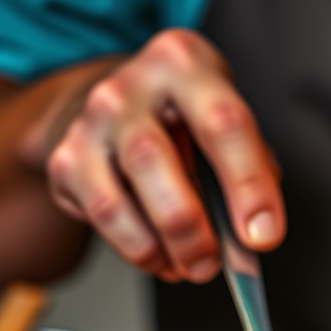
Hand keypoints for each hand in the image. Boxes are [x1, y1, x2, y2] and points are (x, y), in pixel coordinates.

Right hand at [39, 29, 284, 282]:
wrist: (118, 109)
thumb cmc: (183, 120)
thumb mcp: (223, 123)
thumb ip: (249, 173)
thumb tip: (253, 238)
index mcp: (183, 64)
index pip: (223, 125)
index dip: (248, 187)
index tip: (263, 237)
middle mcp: (129, 87)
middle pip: (153, 161)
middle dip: (190, 230)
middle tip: (212, 264)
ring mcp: (90, 123)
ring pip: (116, 203)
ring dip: (159, 249)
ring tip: (187, 267)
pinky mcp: (67, 162)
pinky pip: (102, 221)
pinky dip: (137, 250)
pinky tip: (159, 256)